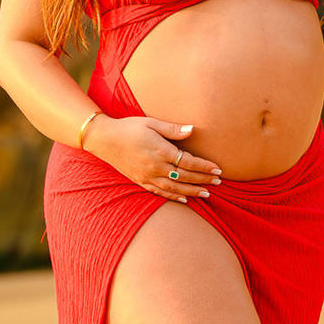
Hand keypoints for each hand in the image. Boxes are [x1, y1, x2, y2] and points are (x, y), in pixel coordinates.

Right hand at [85, 115, 221, 201]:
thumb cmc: (128, 127)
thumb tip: (192, 130)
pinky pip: (160, 192)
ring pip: (175, 188)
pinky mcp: (140, 181)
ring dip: (192, 191)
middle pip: (185, 177)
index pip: (188, 162)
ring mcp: (147, 176)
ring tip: (207, 194)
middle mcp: (155, 167)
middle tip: (219, 182)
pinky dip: (173, 197)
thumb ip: (172, 129)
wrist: (104, 139)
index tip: (217, 169)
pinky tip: (184, 199)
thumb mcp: (151, 123)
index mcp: (160, 151)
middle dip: (203, 179)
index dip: (204, 166)